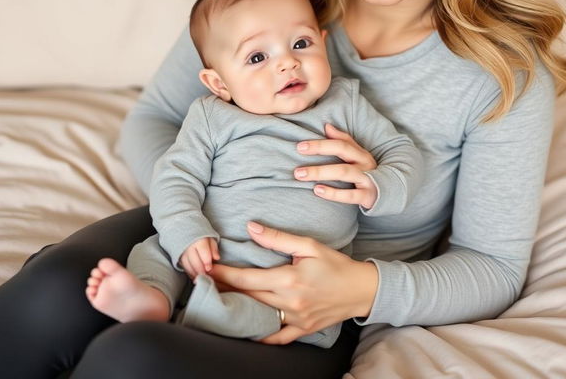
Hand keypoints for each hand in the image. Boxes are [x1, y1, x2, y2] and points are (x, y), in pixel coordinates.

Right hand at [179, 237, 219, 278]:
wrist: (189, 234)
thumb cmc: (203, 238)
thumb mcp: (211, 240)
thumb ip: (214, 249)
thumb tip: (217, 258)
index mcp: (199, 240)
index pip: (203, 251)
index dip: (206, 261)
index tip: (209, 268)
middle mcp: (189, 247)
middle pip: (194, 261)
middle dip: (201, 271)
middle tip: (206, 278)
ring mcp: (183, 253)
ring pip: (188, 266)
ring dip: (195, 274)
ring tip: (202, 279)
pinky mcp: (179, 258)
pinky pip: (184, 268)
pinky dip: (190, 273)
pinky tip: (196, 277)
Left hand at [211, 222, 377, 344]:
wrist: (362, 290)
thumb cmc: (336, 264)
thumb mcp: (309, 245)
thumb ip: (278, 238)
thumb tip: (252, 228)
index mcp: (289, 280)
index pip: (247, 278)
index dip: (224, 274)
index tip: (207, 269)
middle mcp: (289, 303)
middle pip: (248, 297)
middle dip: (224, 290)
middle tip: (203, 283)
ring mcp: (295, 320)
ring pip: (257, 316)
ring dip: (237, 308)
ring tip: (218, 301)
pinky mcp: (301, 330)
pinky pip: (275, 337)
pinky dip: (259, 333)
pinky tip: (244, 329)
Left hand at [295, 123, 378, 208]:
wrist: (387, 194)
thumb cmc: (365, 173)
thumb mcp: (357, 156)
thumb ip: (343, 141)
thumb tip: (327, 126)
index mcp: (360, 153)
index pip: (340, 143)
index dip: (320, 143)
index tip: (300, 146)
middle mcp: (364, 163)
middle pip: (342, 152)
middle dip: (318, 152)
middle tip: (297, 158)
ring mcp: (367, 179)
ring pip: (344, 172)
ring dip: (320, 172)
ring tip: (301, 175)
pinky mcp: (368, 196)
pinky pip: (350, 195)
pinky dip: (333, 193)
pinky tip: (317, 191)